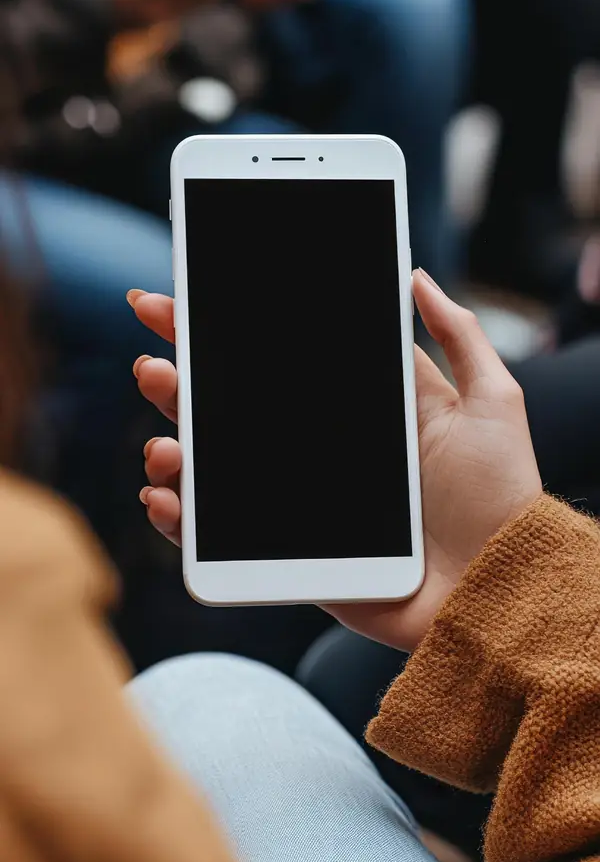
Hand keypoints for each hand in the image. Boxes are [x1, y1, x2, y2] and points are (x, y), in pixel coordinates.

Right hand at [128, 270, 541, 651]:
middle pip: (232, 404)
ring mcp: (297, 498)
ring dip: (172, 443)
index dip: (228, 329)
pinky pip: (219, 533)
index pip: (279, 356)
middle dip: (182, 378)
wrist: (498, 585)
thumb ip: (458, 336)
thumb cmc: (500, 495)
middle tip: (154, 362)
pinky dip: (180, 516)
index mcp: (357, 405)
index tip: (180, 303)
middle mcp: (318, 446)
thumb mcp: (491, 401)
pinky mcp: (289, 549)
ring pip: (213, 463)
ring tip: (165, 440)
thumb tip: (414, 275)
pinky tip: (165, 497)